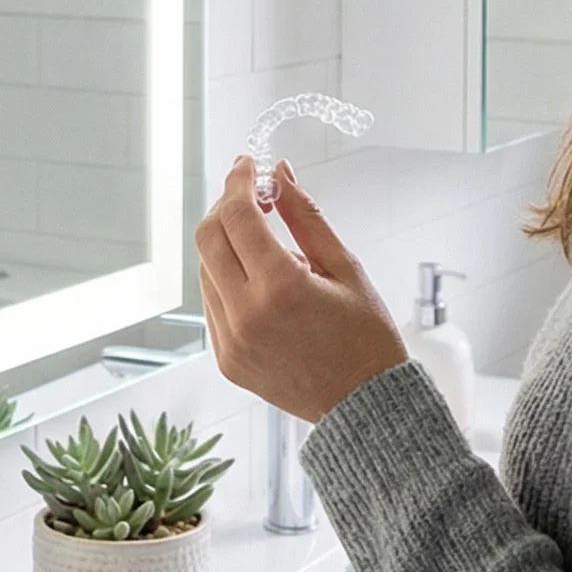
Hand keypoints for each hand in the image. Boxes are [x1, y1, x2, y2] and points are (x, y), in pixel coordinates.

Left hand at [193, 157, 406, 423]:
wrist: (365, 407)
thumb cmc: (366, 336)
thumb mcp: (344, 266)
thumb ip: (305, 215)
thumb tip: (278, 172)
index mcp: (280, 288)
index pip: (236, 215)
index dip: (238, 181)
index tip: (248, 164)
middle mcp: (245, 315)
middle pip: (207, 237)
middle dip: (225, 206)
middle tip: (252, 195)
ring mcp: (231, 341)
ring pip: (206, 269)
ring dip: (227, 243)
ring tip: (268, 247)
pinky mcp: (226, 359)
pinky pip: (212, 302)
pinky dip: (228, 278)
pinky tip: (261, 281)